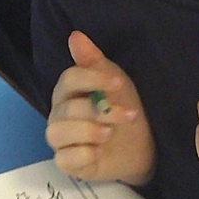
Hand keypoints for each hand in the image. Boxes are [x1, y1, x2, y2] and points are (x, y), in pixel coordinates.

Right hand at [46, 32, 154, 185]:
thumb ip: (93, 61)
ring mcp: (62, 139)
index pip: (68, 79)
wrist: (141, 143)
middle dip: (99, 111)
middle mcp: (59, 114)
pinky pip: (63, 159)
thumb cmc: (123, 105)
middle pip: (67, 108)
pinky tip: (99, 151)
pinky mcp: (68, 162)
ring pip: (57, 133)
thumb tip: (75, 36)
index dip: (92, 79)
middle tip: (127, 115)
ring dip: (86, 131)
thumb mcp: (114, 80)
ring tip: (109, 134)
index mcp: (67, 91)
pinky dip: (81, 154)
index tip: (118, 83)